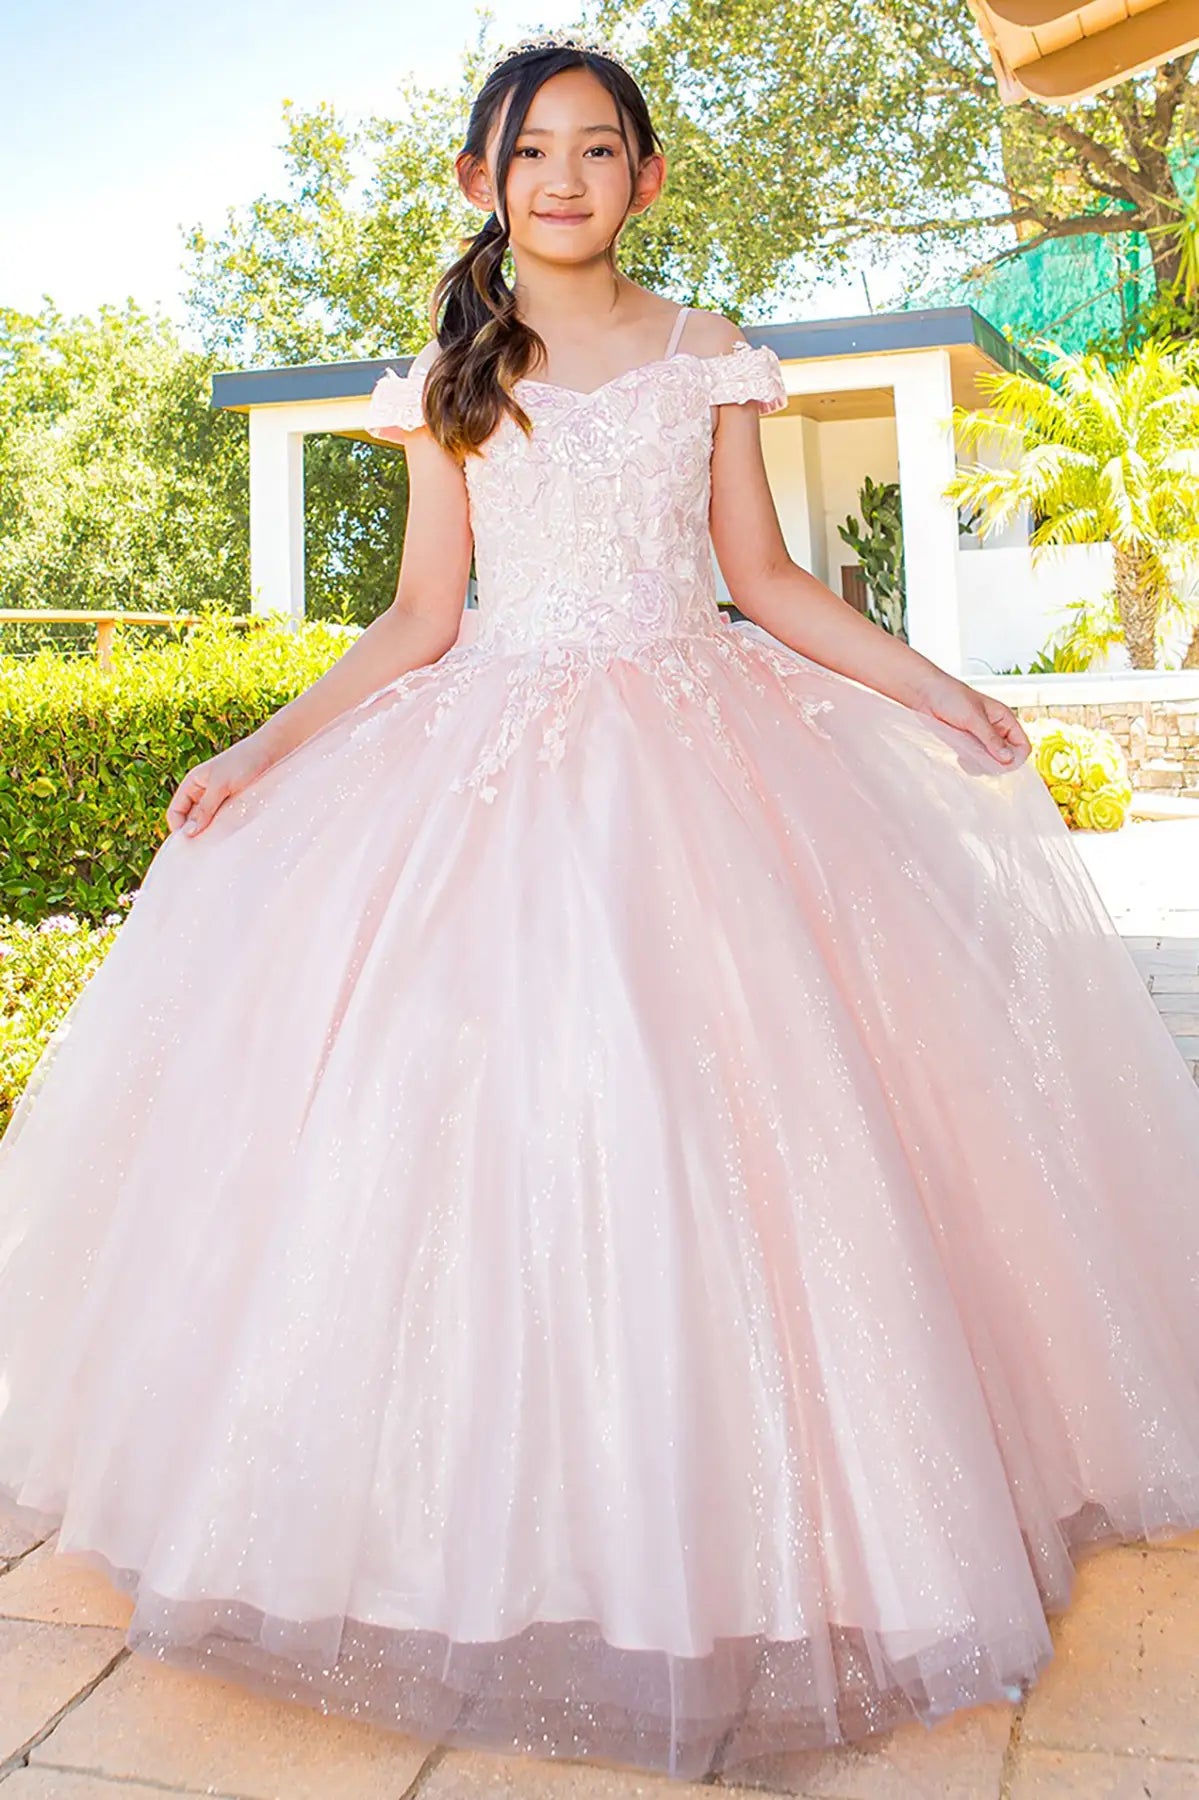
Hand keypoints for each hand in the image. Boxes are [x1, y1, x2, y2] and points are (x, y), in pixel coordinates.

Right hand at [165, 736, 273, 837]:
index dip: (178, 828)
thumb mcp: (221, 786)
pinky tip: (231, 836)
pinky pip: (223, 820)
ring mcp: (218, 799)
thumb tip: (188, 834)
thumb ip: (206, 808)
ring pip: (208, 822)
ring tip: (219, 844)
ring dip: (211, 832)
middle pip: (190, 820)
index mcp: (192, 784)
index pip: (176, 811)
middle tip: (205, 849)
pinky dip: (224, 828)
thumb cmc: (243, 762)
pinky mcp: (234, 803)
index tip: (189, 844)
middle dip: (195, 833)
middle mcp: (202, 792)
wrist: (270, 751)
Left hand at [910, 672, 1031, 768]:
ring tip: (968, 759)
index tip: (1001, 764)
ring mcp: (981, 739)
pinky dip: (971, 764)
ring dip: (982, 766)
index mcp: (1004, 720)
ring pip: (991, 761)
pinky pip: (976, 761)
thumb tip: (1007, 759)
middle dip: (997, 764)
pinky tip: (961, 759)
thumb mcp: (973, 717)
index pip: (1022, 746)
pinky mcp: (966, 744)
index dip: (1016, 758)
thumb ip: (991, 739)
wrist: (924, 693)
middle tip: (981, 762)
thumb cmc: (950, 695)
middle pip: (1008, 757)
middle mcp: (995, 730)